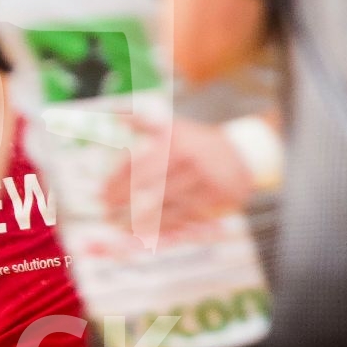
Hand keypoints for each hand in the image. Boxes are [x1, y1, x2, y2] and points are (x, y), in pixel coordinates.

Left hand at [102, 116, 254, 233]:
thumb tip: (116, 116)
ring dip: (142, 218)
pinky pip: (187, 214)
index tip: (102, 194)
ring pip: (167, 204)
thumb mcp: (174, 127)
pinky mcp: (217, 197)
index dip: (117, 181)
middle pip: (149, 186)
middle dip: (124, 201)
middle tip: (107, 212)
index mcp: (174, 142)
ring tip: (123, 225)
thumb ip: (143, 123)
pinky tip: (150, 230)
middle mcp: (189, 160)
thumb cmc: (198, 142)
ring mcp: (204, 180)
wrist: (243, 153)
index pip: (138, 164)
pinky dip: (166, 224)